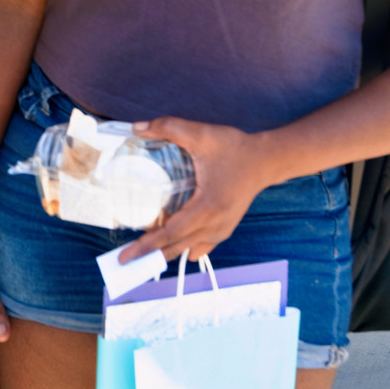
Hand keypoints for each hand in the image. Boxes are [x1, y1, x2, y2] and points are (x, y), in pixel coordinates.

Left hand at [116, 117, 279, 264]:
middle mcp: (215, 225)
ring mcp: (222, 230)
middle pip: (177, 247)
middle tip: (124, 261)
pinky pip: (201, 246)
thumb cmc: (234, 148)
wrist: (266, 160)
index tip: (125, 256)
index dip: (146, 245)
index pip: (170, 233)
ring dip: (165, 252)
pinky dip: (184, 248)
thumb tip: (136, 128)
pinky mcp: (225, 228)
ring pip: (188, 249)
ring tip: (142, 255)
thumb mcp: (200, 133)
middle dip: (149, 255)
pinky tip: (171, 246)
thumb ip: (168, 127)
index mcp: (207, 207)